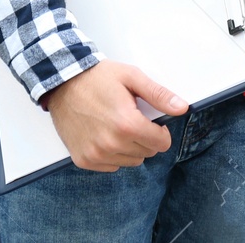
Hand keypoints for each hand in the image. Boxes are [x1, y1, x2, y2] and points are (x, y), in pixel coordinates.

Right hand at [46, 60, 186, 171]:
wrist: (63, 83)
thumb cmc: (97, 78)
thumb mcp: (132, 78)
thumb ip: (159, 95)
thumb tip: (182, 108)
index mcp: (127, 124)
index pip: (161, 144)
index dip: (161, 131)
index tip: (152, 121)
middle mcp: (111, 144)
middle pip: (147, 153)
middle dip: (145, 138)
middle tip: (131, 118)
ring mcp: (96, 154)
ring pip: (130, 162)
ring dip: (129, 147)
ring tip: (116, 125)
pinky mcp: (84, 160)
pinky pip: (111, 167)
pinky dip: (112, 154)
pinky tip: (104, 134)